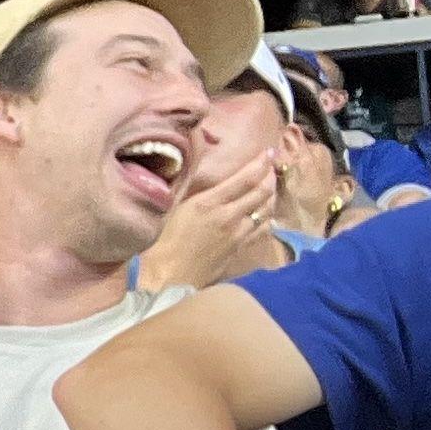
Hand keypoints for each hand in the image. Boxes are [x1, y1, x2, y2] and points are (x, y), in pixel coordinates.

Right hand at [140, 149, 278, 296]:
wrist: (166, 277)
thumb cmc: (159, 242)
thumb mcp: (172, 209)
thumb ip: (192, 192)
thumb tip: (203, 177)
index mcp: (208, 202)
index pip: (244, 178)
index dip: (260, 163)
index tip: (269, 152)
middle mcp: (228, 216)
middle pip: (261, 192)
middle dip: (269, 176)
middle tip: (271, 167)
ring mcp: (237, 234)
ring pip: (265, 210)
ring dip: (271, 196)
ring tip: (271, 187)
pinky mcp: (238, 249)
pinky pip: (261, 230)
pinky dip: (268, 219)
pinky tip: (267, 216)